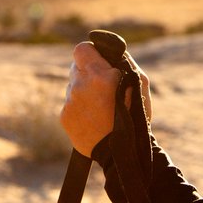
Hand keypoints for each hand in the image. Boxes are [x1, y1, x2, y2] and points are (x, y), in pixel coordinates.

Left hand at [60, 41, 151, 157]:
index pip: (82, 49)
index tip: (98, 60)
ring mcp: (69, 102)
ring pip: (73, 85)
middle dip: (88, 73)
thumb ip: (121, 62)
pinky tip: (93, 118)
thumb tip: (107, 52)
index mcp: (98, 75)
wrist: (120, 153)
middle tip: (102, 86)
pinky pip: (70, 103)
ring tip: (100, 106)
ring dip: (84, 91)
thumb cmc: (134, 116)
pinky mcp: (64, 116)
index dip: (90, 52)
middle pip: (76, 67)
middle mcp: (79, 86)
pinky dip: (79, 107)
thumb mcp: (138, 83)